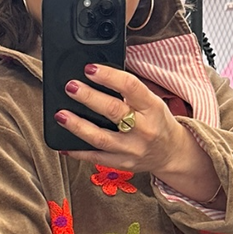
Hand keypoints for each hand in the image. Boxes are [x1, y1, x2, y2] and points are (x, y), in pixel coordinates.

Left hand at [56, 64, 220, 204]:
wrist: (171, 153)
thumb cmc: (157, 122)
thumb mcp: (151, 102)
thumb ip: (129, 92)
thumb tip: (97, 76)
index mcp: (152, 107)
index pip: (130, 87)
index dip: (108, 76)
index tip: (90, 69)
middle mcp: (143, 129)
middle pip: (113, 111)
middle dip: (89, 97)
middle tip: (70, 87)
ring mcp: (132, 149)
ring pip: (101, 138)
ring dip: (78, 126)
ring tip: (61, 115)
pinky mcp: (123, 164)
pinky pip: (97, 158)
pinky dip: (79, 152)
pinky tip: (65, 145)